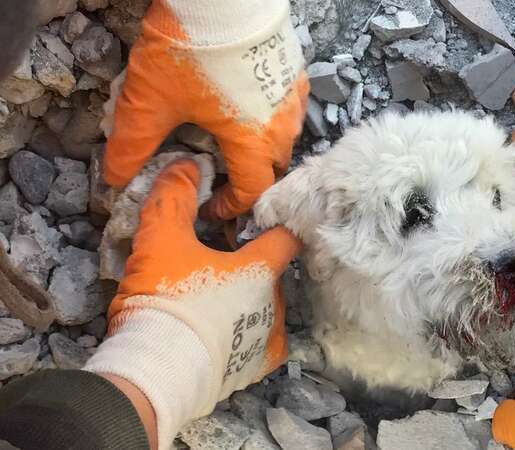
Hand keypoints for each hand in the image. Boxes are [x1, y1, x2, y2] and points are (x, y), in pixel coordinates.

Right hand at [85, 159, 299, 448]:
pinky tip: (227, 333)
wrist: (158, 370)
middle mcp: (275, 301)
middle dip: (250, 267)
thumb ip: (173, 199)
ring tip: (215, 302)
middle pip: (271, 274)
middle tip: (218, 265)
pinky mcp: (255, 368)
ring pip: (266, 309)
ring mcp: (268, 337)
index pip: (286, 236)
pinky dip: (247, 336)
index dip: (276, 223)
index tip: (261, 220)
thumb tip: (186, 164)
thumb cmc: (167, 300)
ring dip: (248, 302)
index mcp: (261, 268)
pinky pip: (260, 345)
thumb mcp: (160, 241)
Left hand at [103, 0, 308, 220]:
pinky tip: (247, 102)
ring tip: (232, 136)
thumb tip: (117, 178)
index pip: (252, 192)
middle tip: (220, 173)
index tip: (210, 206)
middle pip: (272, 168)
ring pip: (284, 138)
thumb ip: (132, 146)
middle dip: (248, 178)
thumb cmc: (190, 51)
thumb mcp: (149, 102)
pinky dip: (271, 116)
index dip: (230, 206)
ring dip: (262, 146)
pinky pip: (288, 108)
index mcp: (253, 143)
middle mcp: (282, 127)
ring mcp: (293, 98)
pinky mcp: (295, 72)